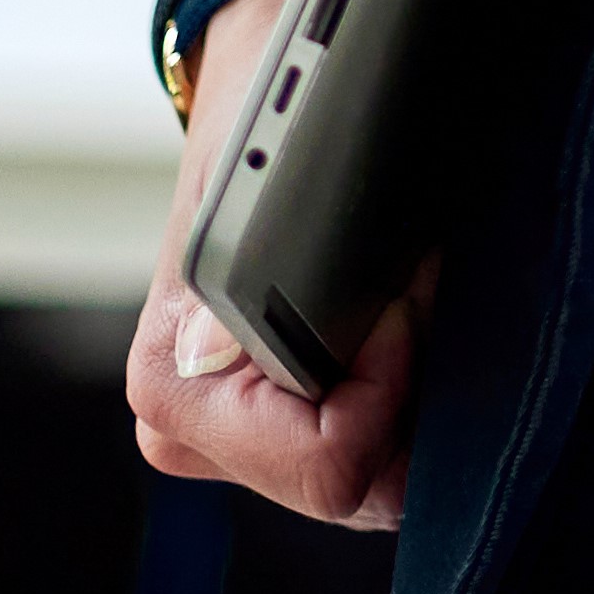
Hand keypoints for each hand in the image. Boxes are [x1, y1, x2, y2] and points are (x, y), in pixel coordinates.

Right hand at [122, 0, 417, 527]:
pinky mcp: (286, 435)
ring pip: (375, 484)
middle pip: (357, 488)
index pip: (325, 465)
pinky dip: (414, 398)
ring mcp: (242, 444)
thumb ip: (245, 256)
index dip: (390, 385)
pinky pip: (379, 459)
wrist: (262, 105)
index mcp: (176, 385)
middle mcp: (196, 434)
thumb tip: (217, 348)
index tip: (402, 294)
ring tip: (412, 300)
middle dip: (410, 395)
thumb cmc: (267, 127)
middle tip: (416, 292)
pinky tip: (415, 328)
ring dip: (417, 398)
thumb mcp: (258, 164)